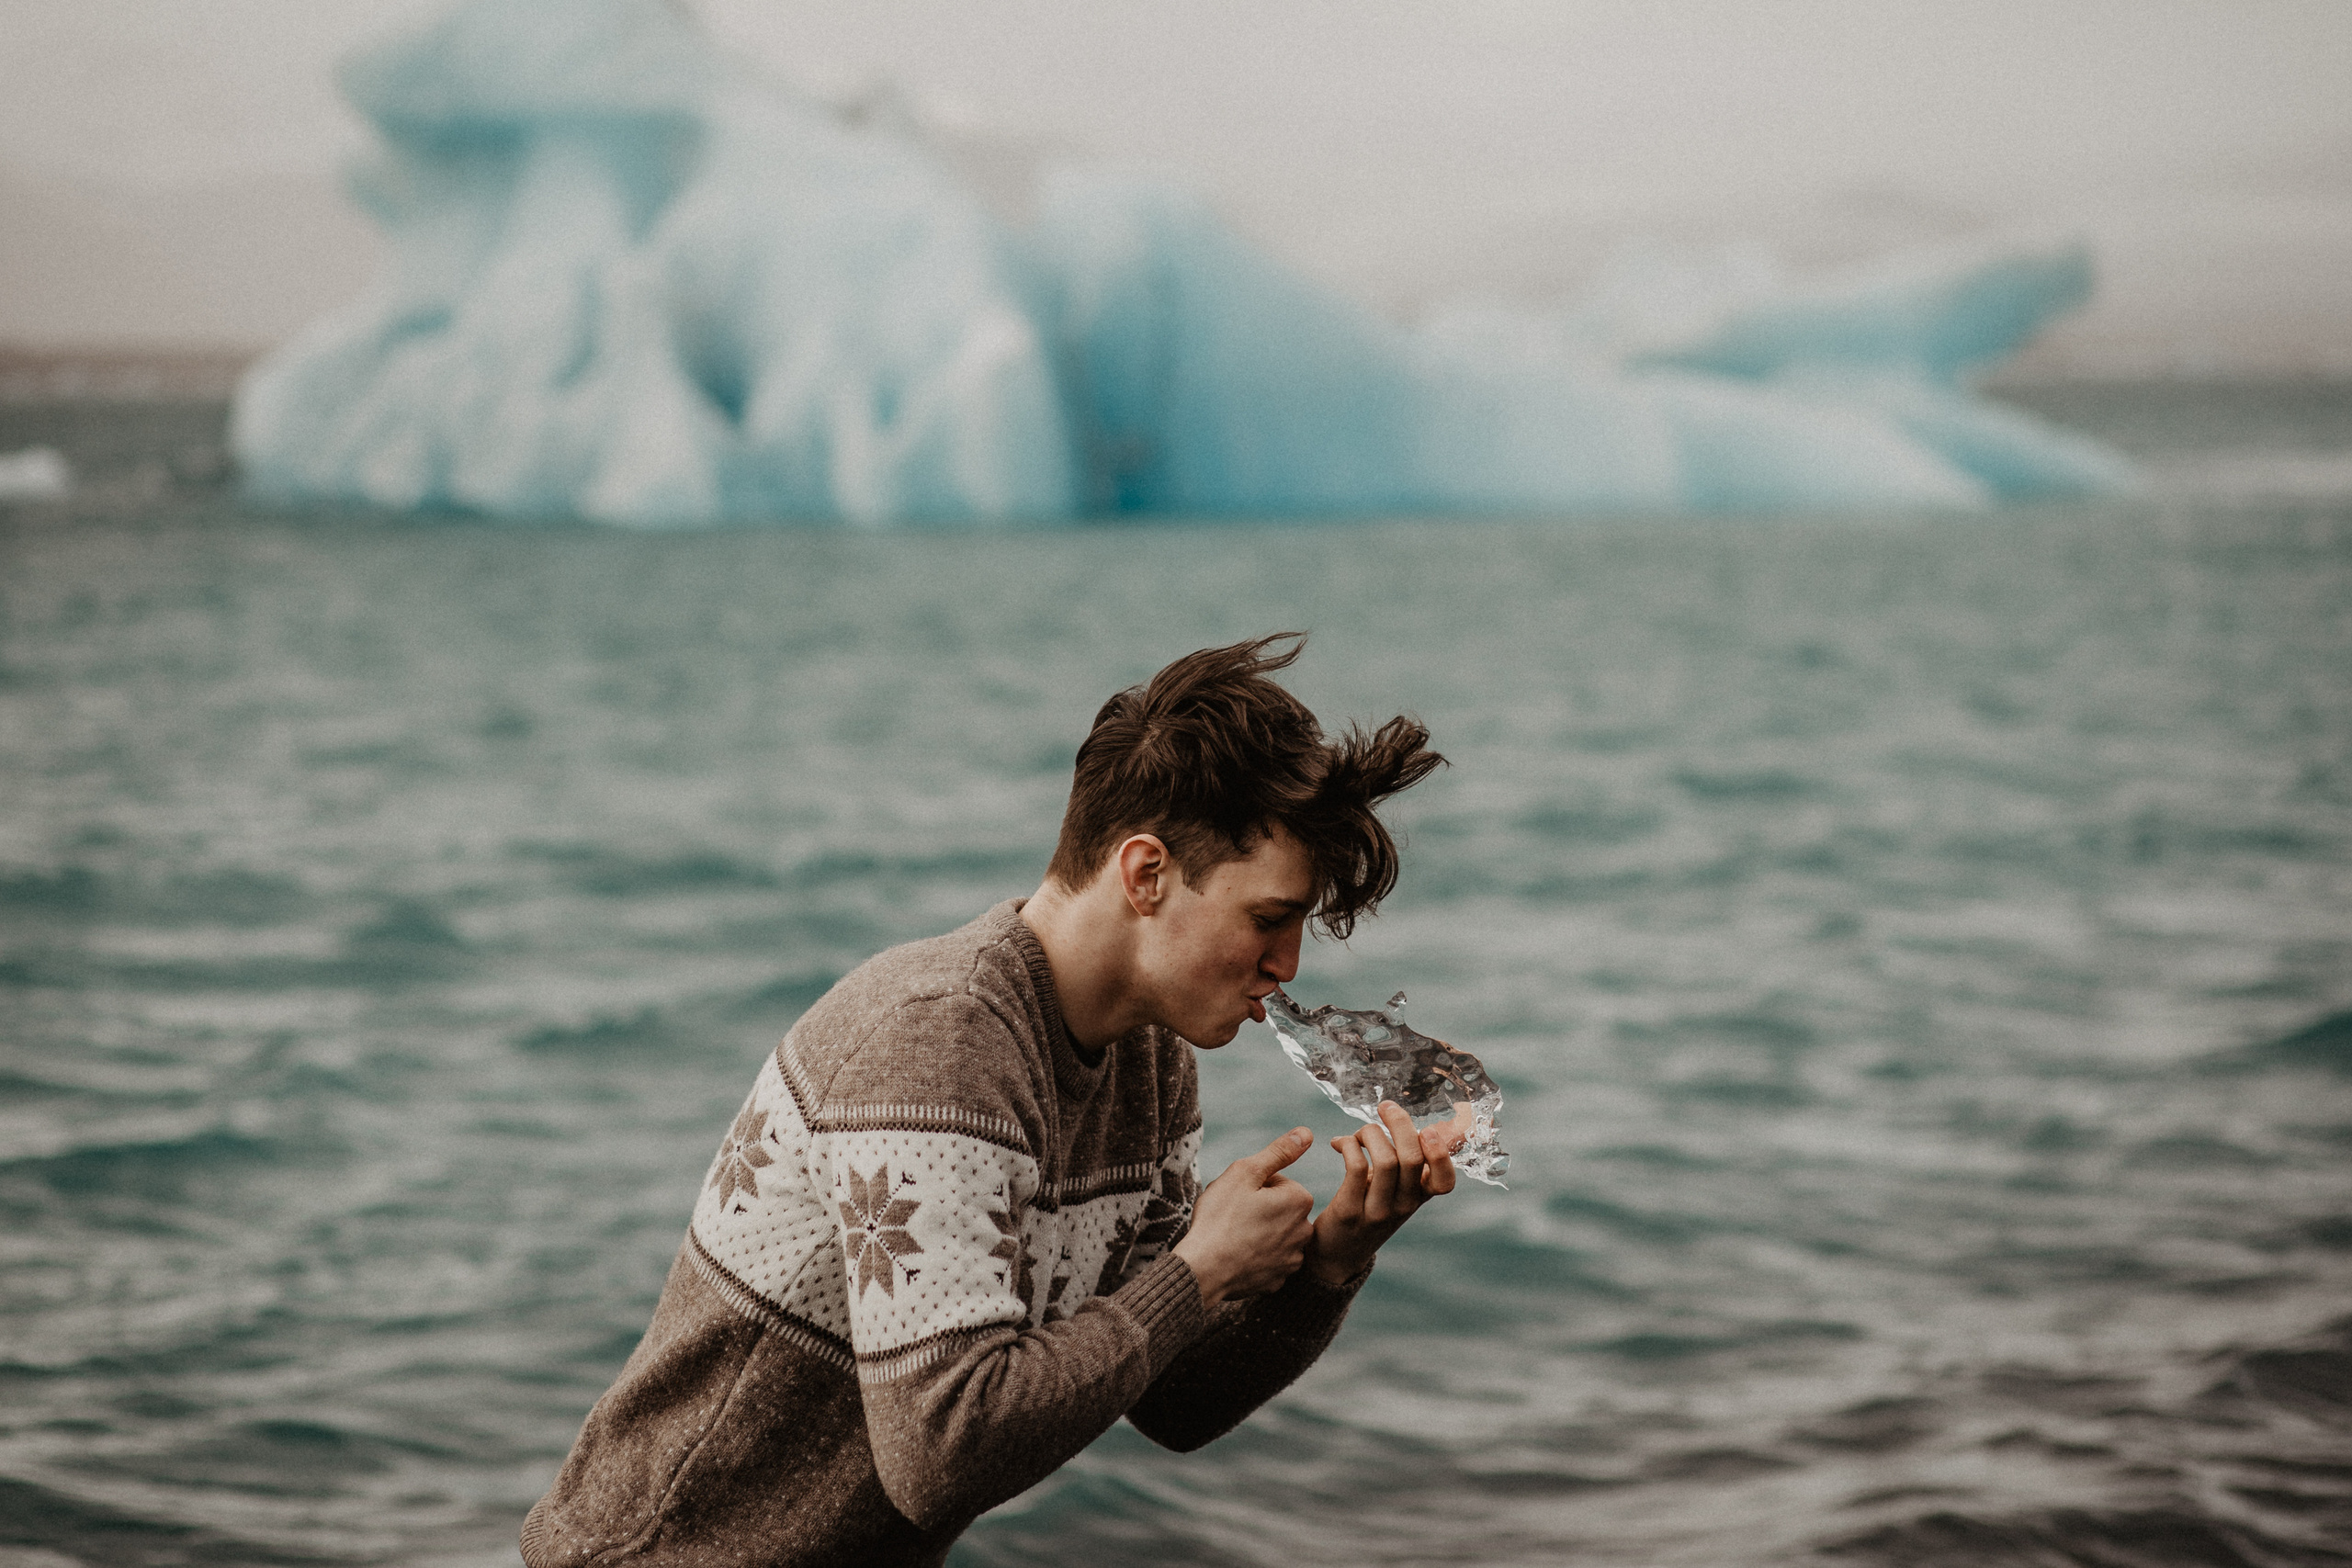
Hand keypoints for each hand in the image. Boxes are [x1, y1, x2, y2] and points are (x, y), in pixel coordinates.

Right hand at [1173, 1128, 1316, 1304]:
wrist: (1203, 1269)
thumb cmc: (1220, 1217)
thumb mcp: (1245, 1173)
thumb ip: (1279, 1152)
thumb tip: (1307, 1133)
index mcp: (1299, 1200)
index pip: (1279, 1182)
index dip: (1254, 1186)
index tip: (1239, 1197)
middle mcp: (1305, 1231)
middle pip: (1280, 1209)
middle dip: (1260, 1209)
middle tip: (1234, 1217)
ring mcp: (1292, 1259)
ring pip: (1276, 1235)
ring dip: (1259, 1233)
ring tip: (1234, 1237)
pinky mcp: (1279, 1281)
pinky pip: (1269, 1260)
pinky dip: (1256, 1257)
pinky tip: (1237, 1257)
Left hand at [1306, 1100, 1464, 1286]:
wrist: (1337, 1252)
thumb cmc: (1370, 1206)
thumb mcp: (1397, 1186)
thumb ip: (1414, 1160)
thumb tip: (1449, 1126)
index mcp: (1419, 1197)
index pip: (1445, 1183)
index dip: (1441, 1155)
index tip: (1427, 1130)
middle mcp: (1403, 1206)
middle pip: (1411, 1158)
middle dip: (1399, 1123)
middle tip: (1385, 1107)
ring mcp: (1378, 1212)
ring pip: (1385, 1159)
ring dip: (1370, 1133)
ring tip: (1360, 1134)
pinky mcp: (1349, 1212)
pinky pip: (1355, 1167)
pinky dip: (1349, 1144)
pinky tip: (1339, 1143)